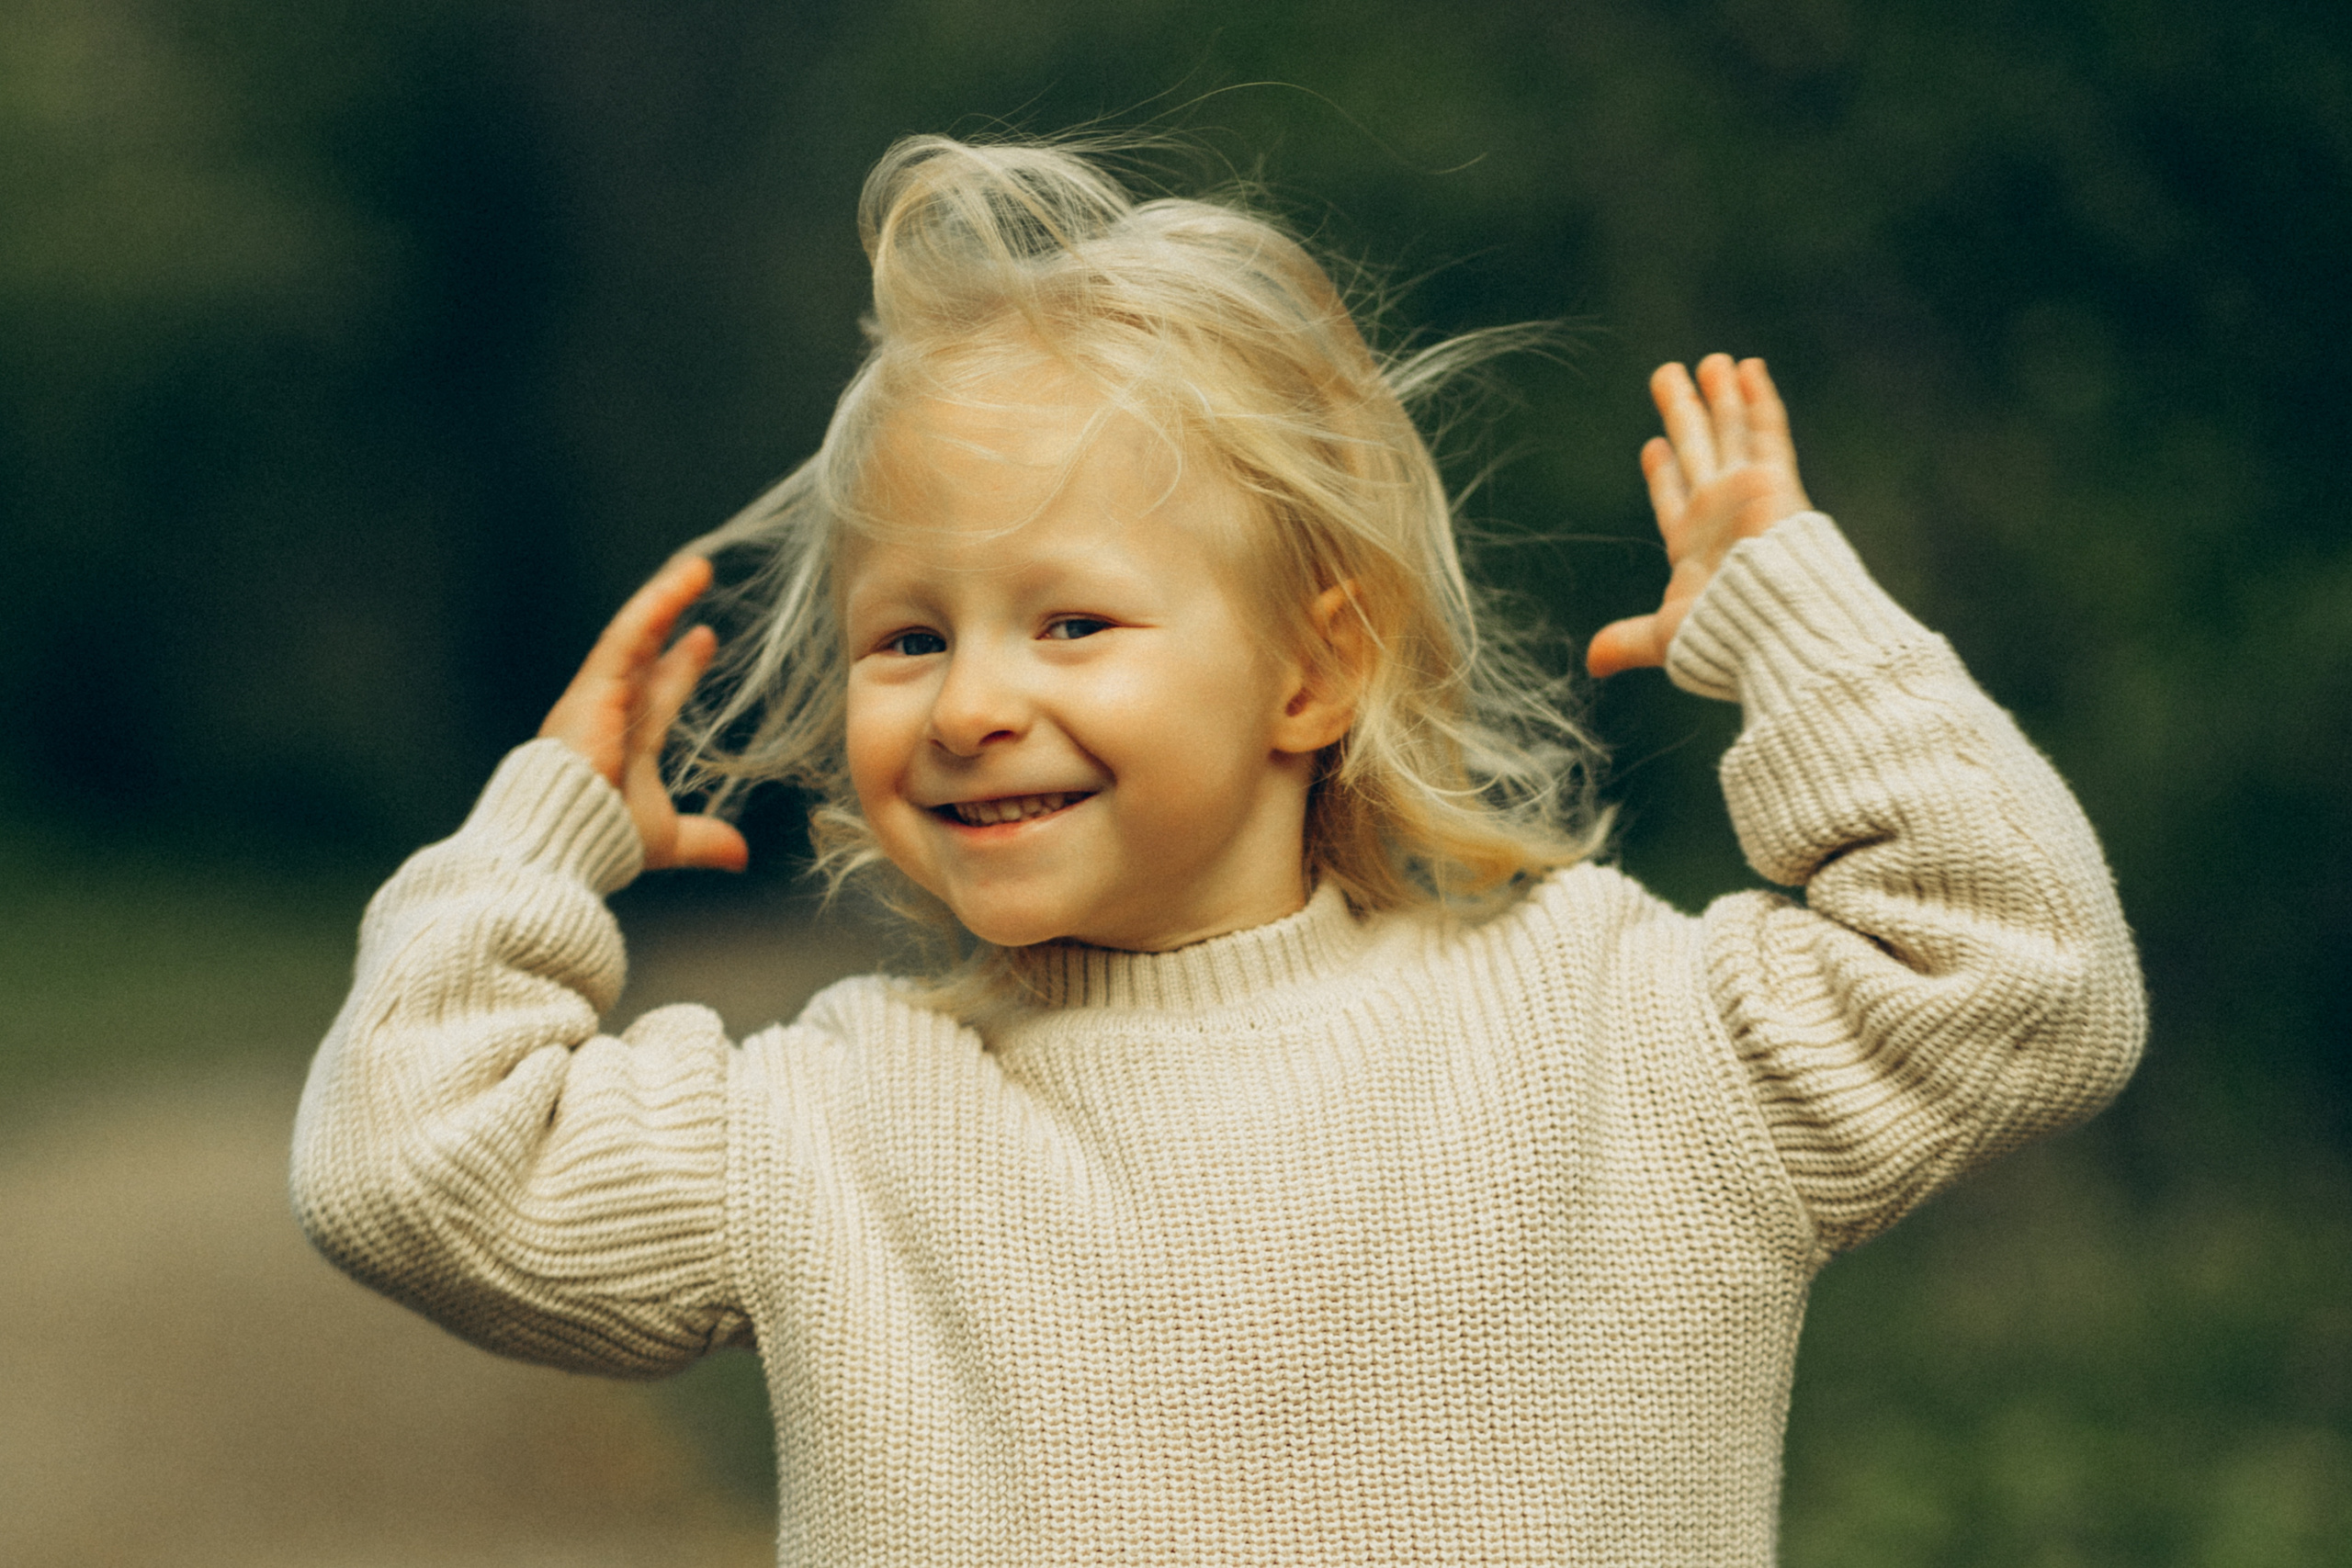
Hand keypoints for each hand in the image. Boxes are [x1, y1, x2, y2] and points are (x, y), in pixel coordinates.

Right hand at [538, 554, 749, 871]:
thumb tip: (742, 856)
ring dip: (664, 599)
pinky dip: (651, 609)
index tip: (705, 639)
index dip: (680, 666)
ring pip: (634, 636)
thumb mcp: (667, 838)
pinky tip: (676, 587)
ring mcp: (598, 695)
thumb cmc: (607, 838)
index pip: (658, 692)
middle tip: (698, 583)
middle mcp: (608, 712)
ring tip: (696, 569)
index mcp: (625, 742)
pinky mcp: (592, 686)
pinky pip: (624, 637)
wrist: (569, 837)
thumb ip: (704, 840)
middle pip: (644, 653)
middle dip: (669, 620)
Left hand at [1586, 354, 1811, 677]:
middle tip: (1667, 374)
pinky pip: (1764, 430)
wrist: (1775, 631)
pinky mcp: (1775, 481)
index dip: (1663, 471)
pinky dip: (1757, 399)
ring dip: (1720, 396)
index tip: (1651, 446)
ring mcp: (1748, 494)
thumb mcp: (1666, 637)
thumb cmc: (1723, 639)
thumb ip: (1628, 641)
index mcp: (1693, 547)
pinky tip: (1748, 367)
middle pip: (1697, 449)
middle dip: (1684, 414)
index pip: (1674, 496)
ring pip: (1730, 432)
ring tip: (1709, 360)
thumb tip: (1590, 663)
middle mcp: (1720, 514)